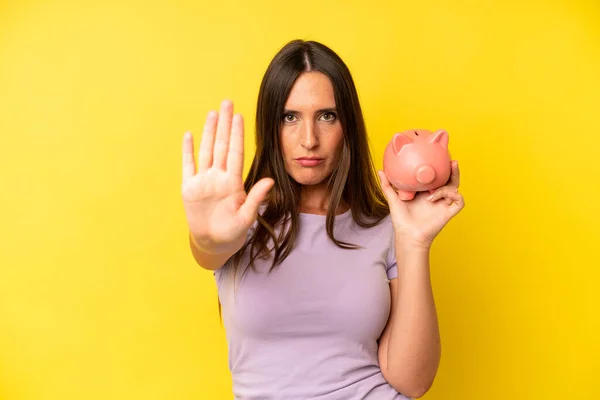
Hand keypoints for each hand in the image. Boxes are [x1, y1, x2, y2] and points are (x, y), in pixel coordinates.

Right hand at [181, 100, 273, 254]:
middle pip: (222, 145)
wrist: (214, 242)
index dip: (237, 134)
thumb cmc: (233, 231)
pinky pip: (188, 165)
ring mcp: (203, 180)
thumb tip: (270, 181)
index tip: (240, 116)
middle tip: (228, 102)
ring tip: (213, 113)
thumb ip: (256, 198)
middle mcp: (218, 176)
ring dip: (209, 132)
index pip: (236, 152)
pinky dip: (188, 150)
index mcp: (233, 182)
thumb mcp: (246, 217)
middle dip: (225, 124)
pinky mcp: (189, 188)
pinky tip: (190, 134)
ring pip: (207, 150)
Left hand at [378, 160, 464, 248]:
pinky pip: (458, 201)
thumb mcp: (393, 199)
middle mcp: (436, 196)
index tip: (439, 156)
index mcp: (426, 192)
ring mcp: (443, 204)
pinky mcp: (448, 213)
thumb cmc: (401, 220)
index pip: (437, 177)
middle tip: (451, 161)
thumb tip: (380, 171)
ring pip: (455, 188)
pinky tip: (434, 196)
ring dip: (450, 181)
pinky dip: (451, 195)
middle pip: (450, 180)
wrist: (407, 235)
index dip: (440, 167)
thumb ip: (387, 186)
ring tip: (447, 173)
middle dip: (453, 170)